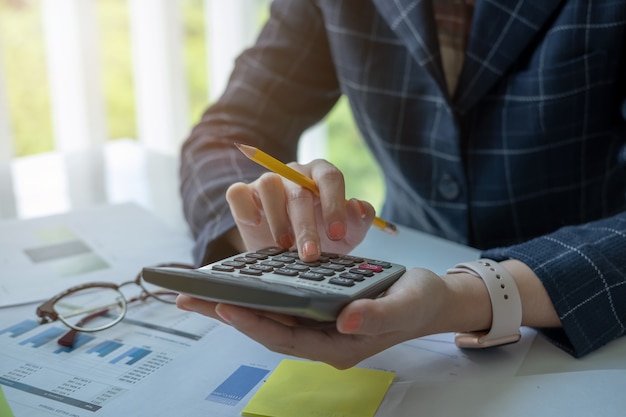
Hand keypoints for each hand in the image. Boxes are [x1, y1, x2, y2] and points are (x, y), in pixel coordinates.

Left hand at [177, 268, 458, 368]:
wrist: (428, 299)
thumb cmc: (419, 302)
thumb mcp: (406, 305)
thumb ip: (378, 315)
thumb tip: (345, 318)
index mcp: (339, 346)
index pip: (287, 337)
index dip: (255, 323)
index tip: (225, 306)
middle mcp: (322, 339)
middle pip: (267, 329)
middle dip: (229, 314)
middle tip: (188, 299)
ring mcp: (318, 325)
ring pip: (270, 317)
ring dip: (235, 304)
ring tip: (199, 291)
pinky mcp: (317, 309)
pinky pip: (281, 304)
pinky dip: (257, 294)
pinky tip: (237, 282)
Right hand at [225, 159, 375, 260]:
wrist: (289, 251)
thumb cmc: (322, 236)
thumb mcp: (347, 234)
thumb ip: (358, 220)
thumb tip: (359, 206)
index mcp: (321, 175)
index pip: (330, 177)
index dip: (334, 205)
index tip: (337, 234)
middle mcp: (294, 173)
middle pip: (299, 190)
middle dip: (306, 225)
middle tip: (310, 254)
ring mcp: (267, 182)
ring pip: (268, 184)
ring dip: (277, 218)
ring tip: (284, 247)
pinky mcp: (244, 194)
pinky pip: (237, 192)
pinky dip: (244, 207)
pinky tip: (255, 224)